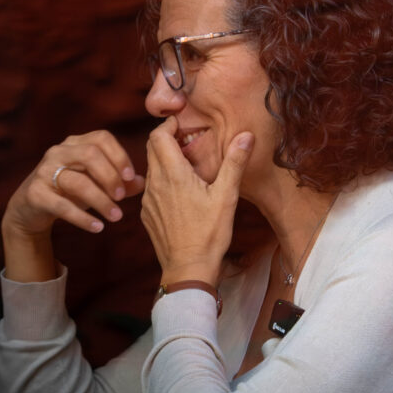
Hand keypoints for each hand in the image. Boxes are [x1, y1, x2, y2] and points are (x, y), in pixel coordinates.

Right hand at [2, 130, 144, 281]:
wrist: (30, 208)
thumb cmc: (67, 192)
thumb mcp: (94, 184)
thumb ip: (118, 182)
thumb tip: (141, 182)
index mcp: (75, 144)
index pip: (101, 138)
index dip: (119, 155)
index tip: (130, 176)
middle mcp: (58, 152)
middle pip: (90, 154)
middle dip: (110, 176)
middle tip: (122, 197)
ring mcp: (44, 171)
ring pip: (77, 182)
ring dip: (101, 201)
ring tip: (116, 217)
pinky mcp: (35, 194)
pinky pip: (62, 205)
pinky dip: (82, 218)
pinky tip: (98, 227)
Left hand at [140, 117, 253, 284]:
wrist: (188, 268)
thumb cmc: (209, 233)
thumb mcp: (226, 196)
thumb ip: (234, 163)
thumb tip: (246, 135)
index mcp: (172, 174)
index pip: (157, 136)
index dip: (168, 125)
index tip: (183, 125)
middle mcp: (154, 183)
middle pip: (151, 149)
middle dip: (166, 139)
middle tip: (186, 140)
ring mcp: (148, 199)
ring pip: (149, 168)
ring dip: (164, 161)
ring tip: (186, 166)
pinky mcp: (146, 214)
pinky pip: (149, 188)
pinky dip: (161, 181)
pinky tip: (179, 191)